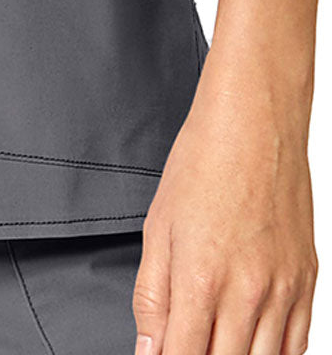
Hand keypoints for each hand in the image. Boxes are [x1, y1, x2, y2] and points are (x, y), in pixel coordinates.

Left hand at [132, 52, 317, 353]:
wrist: (254, 123)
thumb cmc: (202, 164)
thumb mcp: (156, 227)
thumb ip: (151, 297)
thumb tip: (148, 350)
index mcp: (200, 278)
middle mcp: (247, 292)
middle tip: (188, 344)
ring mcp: (283, 291)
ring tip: (217, 343)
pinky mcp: (307, 283)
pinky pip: (298, 346)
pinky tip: (252, 347)